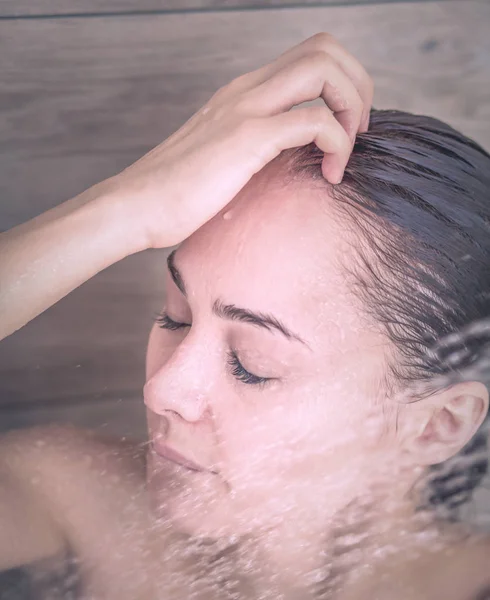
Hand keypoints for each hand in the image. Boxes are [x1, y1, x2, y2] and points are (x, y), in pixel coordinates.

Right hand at [108, 32, 373, 248]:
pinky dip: (337, 144)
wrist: (135, 206)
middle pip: (325, 49)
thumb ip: (252, 147)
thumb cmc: (176, 192)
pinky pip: (314, 120)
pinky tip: (329, 176)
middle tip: (357, 134)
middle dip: (358, 87)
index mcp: (242, 92)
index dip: (342, 85)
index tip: (345, 130)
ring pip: (324, 70)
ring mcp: (246, 108)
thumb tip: (286, 160)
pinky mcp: (247, 137)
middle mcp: (246, 89)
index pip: (309, 55)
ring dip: (351, 108)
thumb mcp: (221, 158)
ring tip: (344, 152)